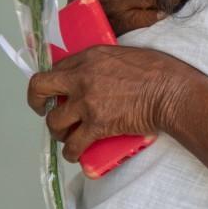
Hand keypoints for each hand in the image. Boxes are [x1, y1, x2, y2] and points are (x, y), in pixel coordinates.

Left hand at [27, 45, 204, 161]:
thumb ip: (103, 63)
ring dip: (58, 131)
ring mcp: (87, 102)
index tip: (56, 91)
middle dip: (36, 102)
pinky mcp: (97, 125)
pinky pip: (73, 144)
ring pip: (54, 121)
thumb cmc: (158, 71)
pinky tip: (75, 154)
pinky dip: (71, 152)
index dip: (53, 82)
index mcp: (90, 56)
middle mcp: (82, 77)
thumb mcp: (124, 54)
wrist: (171, 92)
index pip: (56, 67)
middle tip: (43, 110)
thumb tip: (97, 74)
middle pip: (40, 87)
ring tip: (67, 135)